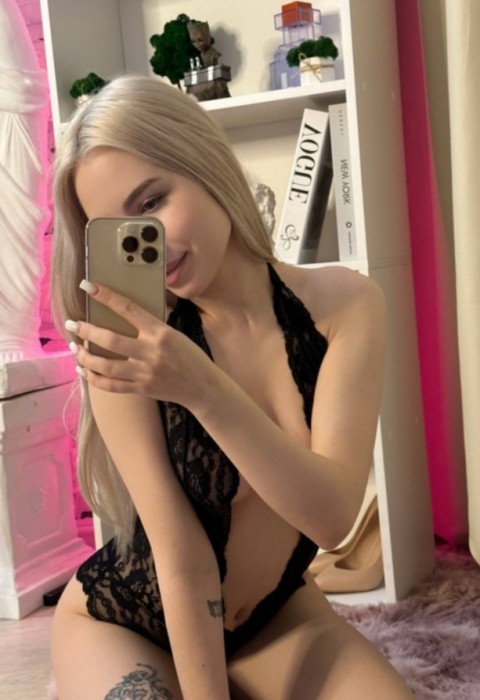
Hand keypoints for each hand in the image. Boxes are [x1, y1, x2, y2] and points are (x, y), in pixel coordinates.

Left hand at [66, 280, 212, 405]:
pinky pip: (111, 385)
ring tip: (73, 348)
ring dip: (85, 356)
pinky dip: (93, 378)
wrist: (202, 387)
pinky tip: (83, 369)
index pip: (128, 309)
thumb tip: (123, 314)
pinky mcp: (141, 388)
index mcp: (160, 332)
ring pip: (106, 366)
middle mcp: (151, 352)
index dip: (106, 297)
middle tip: (71, 324)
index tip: (88, 286)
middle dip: (86, 331)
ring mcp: (145, 372)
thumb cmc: (189, 356)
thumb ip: (150, 327)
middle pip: (110, 340)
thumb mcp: (174, 334)